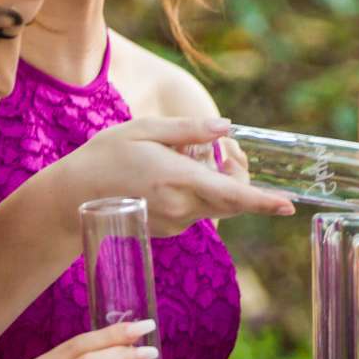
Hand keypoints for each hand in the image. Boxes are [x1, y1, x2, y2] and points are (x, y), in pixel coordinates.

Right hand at [56, 117, 293, 236]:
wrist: (71, 198)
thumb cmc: (106, 156)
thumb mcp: (144, 130)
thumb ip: (188, 130)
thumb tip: (225, 129)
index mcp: (178, 180)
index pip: (232, 195)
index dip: (264, 202)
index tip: (288, 206)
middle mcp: (181, 207)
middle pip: (233, 201)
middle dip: (243, 178)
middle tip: (227, 151)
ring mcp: (176, 222)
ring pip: (217, 205)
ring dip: (221, 183)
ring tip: (192, 157)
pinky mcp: (170, 229)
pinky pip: (199, 210)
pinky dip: (202, 192)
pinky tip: (176, 174)